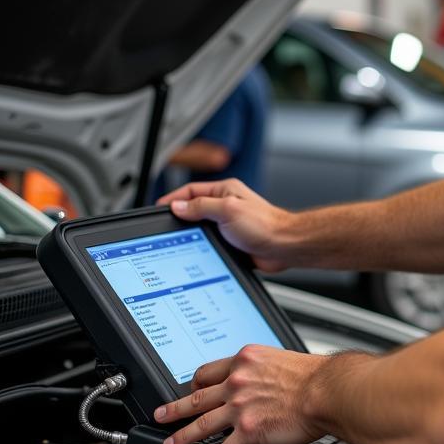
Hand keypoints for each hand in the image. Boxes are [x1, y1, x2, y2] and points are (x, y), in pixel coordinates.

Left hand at [154, 345, 329, 443]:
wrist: (326, 392)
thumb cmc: (314, 376)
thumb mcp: (281, 360)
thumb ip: (264, 371)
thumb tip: (263, 381)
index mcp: (245, 361)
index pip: (209, 372)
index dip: (196, 383)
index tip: (191, 389)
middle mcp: (237, 382)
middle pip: (197, 397)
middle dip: (175, 409)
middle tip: (161, 415)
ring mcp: (240, 407)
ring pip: (201, 423)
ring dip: (183, 436)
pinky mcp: (248, 430)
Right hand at [157, 178, 294, 272]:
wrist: (284, 247)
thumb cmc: (265, 225)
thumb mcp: (227, 209)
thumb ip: (201, 206)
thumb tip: (178, 206)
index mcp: (225, 191)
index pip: (191, 191)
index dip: (174, 199)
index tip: (160, 207)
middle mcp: (227, 206)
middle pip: (194, 209)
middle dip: (180, 218)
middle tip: (165, 226)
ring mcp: (229, 224)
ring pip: (202, 228)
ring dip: (192, 235)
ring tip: (178, 241)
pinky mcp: (232, 241)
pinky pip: (211, 243)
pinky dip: (203, 247)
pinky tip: (196, 253)